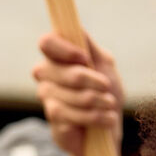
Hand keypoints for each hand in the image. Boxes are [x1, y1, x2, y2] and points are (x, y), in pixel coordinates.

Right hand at [32, 30, 123, 155]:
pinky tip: (105, 120)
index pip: (47, 43)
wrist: (109, 128)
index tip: (85, 58)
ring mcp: (47, 97)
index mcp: (57, 57)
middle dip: (93, 81)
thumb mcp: (104, 64)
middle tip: (107, 87)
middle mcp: (46, 74)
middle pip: (64, 72)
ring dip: (98, 101)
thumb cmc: (106, 93)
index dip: (65, 49)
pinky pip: (71, 115)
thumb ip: (90, 46)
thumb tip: (76, 27)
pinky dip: (95, 117)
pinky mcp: (53, 118)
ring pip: (72, 96)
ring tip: (109, 106)